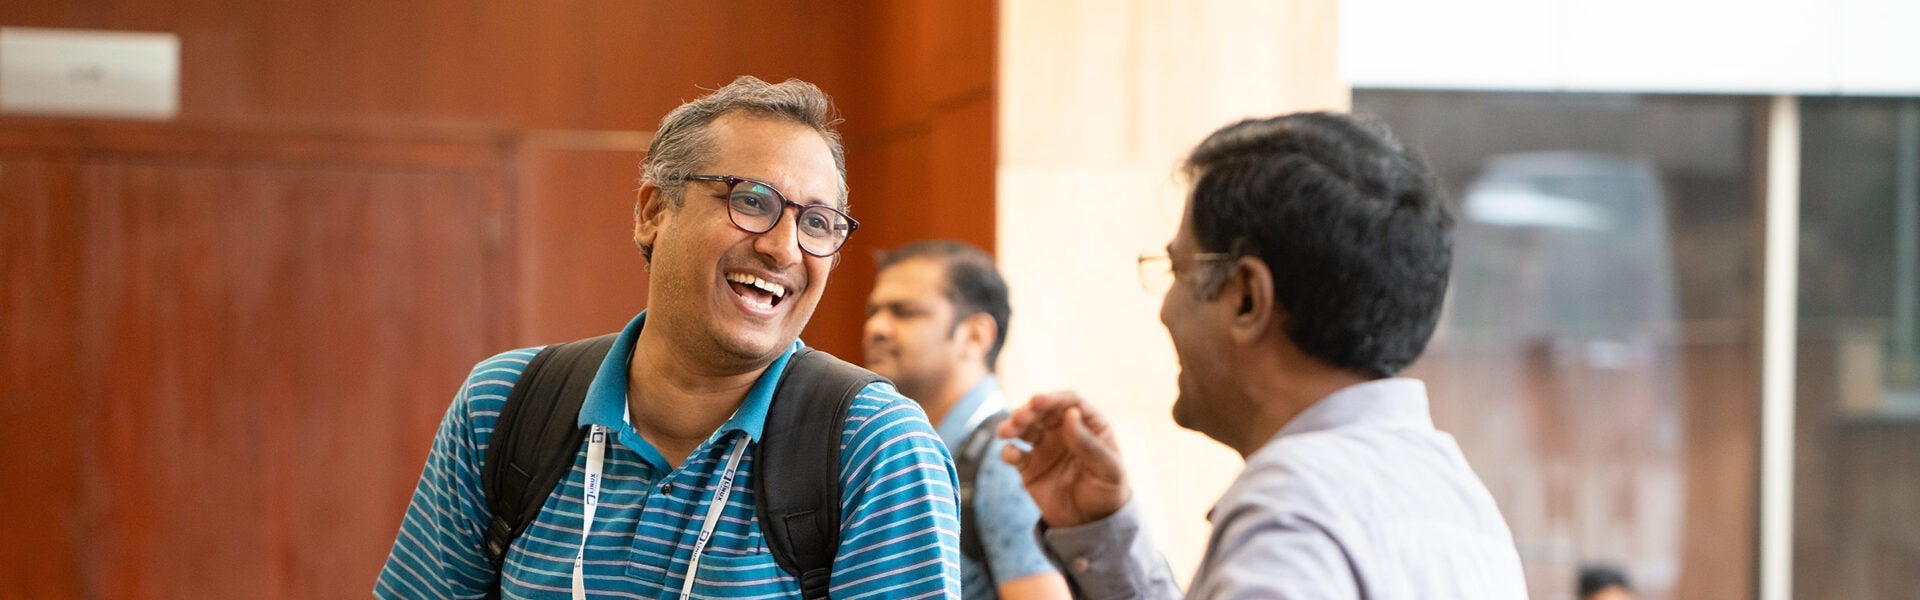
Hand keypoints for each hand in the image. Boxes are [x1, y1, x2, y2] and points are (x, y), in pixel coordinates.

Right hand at [998, 390, 1130, 527]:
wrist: (1091, 524)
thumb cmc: (1107, 492)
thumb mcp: (1107, 469)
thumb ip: (1088, 444)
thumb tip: (1070, 413)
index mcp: (1090, 425)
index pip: (1070, 401)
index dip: (1053, 398)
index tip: (1037, 400)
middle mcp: (1065, 430)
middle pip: (1043, 411)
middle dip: (1028, 411)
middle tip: (1019, 418)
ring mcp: (1045, 446)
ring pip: (1025, 427)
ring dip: (1013, 425)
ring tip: (1005, 432)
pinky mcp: (1029, 465)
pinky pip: (1015, 453)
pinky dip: (1009, 451)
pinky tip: (1011, 455)